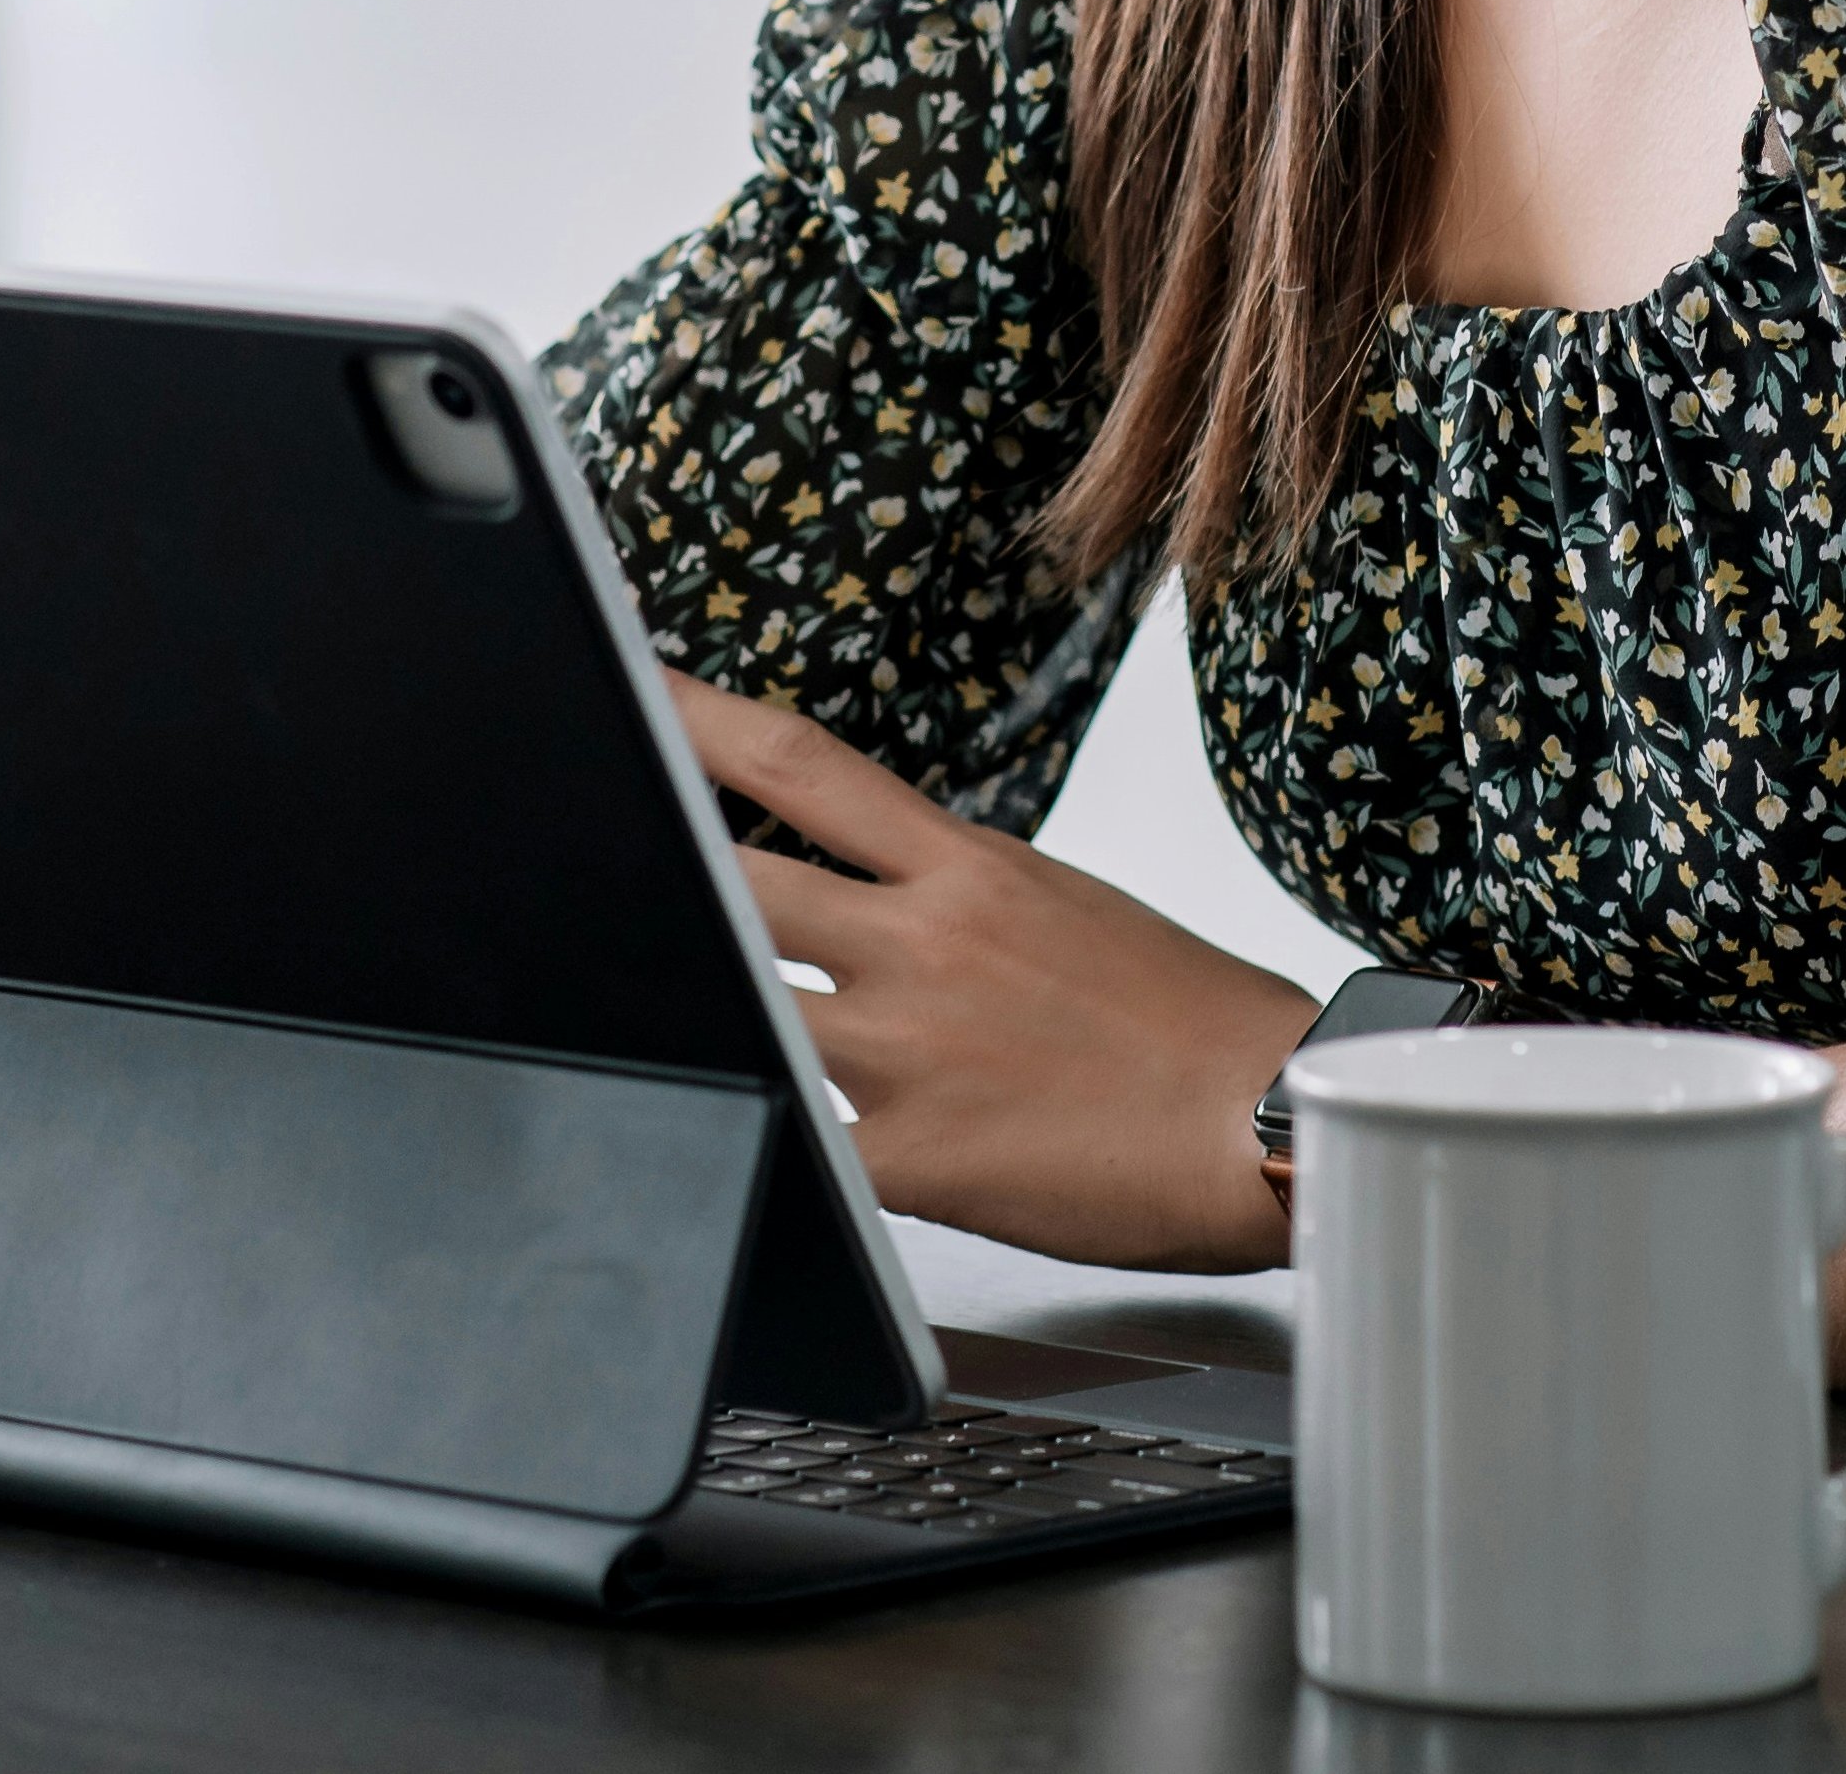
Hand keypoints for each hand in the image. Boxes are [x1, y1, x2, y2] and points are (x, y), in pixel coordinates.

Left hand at [666, 674, 1319, 1275]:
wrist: (1269, 1116)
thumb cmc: (1192, 1020)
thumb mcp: (1066, 905)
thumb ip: (954, 892)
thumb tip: (877, 893)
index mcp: (966, 869)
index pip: (799, 766)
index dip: (694, 719)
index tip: (631, 687)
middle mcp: (923, 943)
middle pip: (736, 878)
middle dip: (653, 863)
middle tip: (575, 845)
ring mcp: (906, 1050)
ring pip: (745, 1000)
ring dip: (696, 1001)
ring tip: (631, 1004)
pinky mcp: (911, 1158)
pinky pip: (794, 1139)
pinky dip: (761, 1133)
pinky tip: (733, 1133)